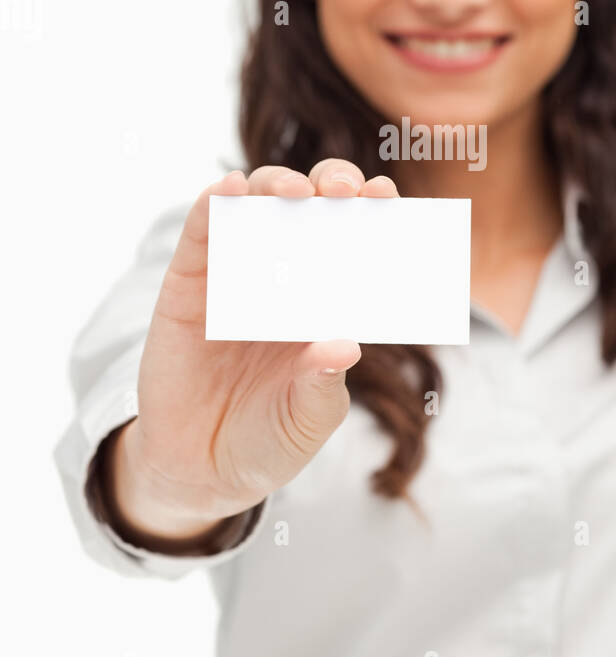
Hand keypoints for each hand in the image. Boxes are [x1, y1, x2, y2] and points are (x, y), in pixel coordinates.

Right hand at [107, 161, 397, 544]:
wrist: (200, 471)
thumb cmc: (268, 439)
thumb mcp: (308, 418)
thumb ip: (324, 384)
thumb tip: (345, 347)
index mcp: (326, 300)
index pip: (354, 240)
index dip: (371, 212)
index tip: (385, 196)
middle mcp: (285, 276)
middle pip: (310, 206)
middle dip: (332, 185)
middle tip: (346, 191)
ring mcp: (236, 274)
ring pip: (257, 205)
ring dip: (276, 184)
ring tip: (294, 191)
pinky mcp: (188, 283)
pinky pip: (200, 232)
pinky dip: (213, 203)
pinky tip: (228, 190)